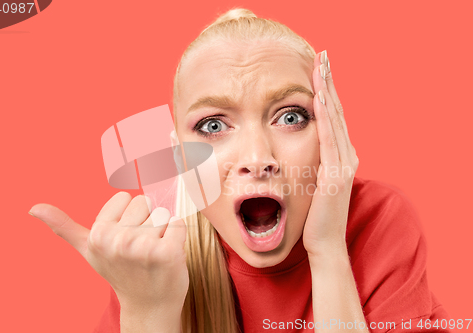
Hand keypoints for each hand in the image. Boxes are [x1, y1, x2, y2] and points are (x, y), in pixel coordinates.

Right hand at [29, 192, 188, 322]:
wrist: (148, 305)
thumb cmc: (120, 271)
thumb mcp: (88, 249)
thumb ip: (64, 227)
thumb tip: (32, 208)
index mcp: (99, 234)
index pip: (126, 197)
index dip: (128, 217)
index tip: (124, 240)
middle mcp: (119, 240)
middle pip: (145, 202)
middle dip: (146, 222)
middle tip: (140, 249)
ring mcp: (143, 248)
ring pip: (162, 213)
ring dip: (162, 231)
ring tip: (153, 253)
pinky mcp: (168, 253)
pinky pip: (179, 224)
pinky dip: (177, 236)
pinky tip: (168, 256)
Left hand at [302, 51, 359, 257]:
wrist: (324, 242)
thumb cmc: (316, 214)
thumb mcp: (315, 181)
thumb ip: (315, 163)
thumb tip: (301, 150)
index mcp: (341, 156)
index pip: (334, 117)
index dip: (327, 91)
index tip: (319, 70)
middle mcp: (346, 155)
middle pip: (337, 111)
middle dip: (329, 83)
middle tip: (323, 56)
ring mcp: (343, 164)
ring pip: (335, 120)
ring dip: (328, 91)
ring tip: (322, 67)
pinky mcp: (335, 174)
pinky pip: (329, 140)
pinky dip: (325, 118)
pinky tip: (319, 99)